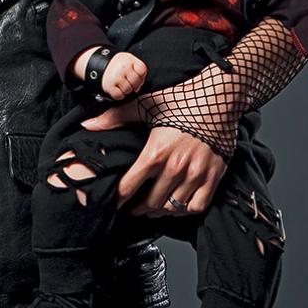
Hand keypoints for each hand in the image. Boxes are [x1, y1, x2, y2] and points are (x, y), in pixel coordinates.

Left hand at [80, 104, 226, 216]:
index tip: (115, 203)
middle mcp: (175, 168)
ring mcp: (195, 174)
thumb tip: (88, 124)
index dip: (119, 199)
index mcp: (155, 153)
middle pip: (151, 202)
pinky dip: (185, 210)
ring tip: (153, 208)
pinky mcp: (213, 176)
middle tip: (133, 207)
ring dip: (160, 210)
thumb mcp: (146, 105)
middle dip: (139, 207)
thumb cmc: (183, 99)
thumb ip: (115, 117)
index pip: (129, 187)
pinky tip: (178, 205)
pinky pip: (197, 206)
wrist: (220, 96)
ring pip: (173, 207)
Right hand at [100, 52, 147, 100]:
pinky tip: (116, 88)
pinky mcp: (109, 85)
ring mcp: (116, 76)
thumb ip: (137, 72)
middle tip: (127, 81)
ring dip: (125, 89)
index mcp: (129, 59)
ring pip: (128, 90)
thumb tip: (137, 88)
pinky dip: (118, 94)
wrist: (100, 65)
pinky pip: (119, 95)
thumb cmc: (118, 66)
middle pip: (136, 82)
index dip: (140, 76)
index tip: (135, 76)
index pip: (142, 70)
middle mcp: (123, 67)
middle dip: (133, 84)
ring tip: (120, 84)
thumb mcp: (129, 62)